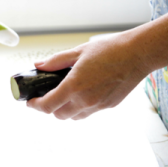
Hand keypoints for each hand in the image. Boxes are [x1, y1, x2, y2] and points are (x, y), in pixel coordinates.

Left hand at [27, 31, 149, 119]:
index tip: (30, 102)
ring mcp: (98, 105)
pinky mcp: (108, 106)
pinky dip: (82, 107)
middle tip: (47, 96)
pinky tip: (84, 92)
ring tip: (66, 95)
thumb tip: (39, 66)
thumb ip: (56, 62)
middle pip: (59, 115)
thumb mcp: (78, 52)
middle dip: (50, 108)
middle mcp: (85, 100)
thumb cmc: (110, 50)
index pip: (48, 106)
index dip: (35, 105)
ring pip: (74, 117)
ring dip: (66, 110)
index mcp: (74, 86)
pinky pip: (89, 112)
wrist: (137, 55)